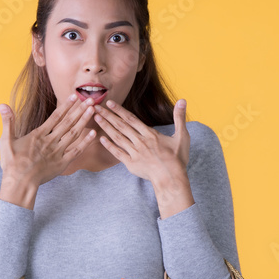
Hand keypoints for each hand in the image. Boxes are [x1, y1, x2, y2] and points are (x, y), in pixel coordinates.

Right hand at [0, 93, 96, 208]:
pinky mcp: (62, 163)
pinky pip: (76, 151)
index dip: (66, 106)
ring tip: (92, 110)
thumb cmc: (12, 163)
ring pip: (74, 134)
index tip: (74, 96)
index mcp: (38, 135)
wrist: (19, 183)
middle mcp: (50, 141)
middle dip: (79, 110)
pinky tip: (94, 133)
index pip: (55, 116)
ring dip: (84, 121)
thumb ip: (8, 122)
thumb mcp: (6, 140)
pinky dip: (86, 142)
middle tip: (90, 99)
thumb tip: (2, 105)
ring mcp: (57, 152)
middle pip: (68, 122)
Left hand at [93, 98, 193, 217]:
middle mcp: (140, 141)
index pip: (131, 119)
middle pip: (121, 126)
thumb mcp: (182, 136)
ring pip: (117, 137)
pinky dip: (109, 146)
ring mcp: (134, 153)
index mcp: (150, 134)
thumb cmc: (177, 158)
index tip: (109, 103)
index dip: (119, 110)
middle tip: (95, 107)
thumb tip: (183, 100)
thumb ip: (179, 118)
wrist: (171, 178)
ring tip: (96, 119)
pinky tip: (101, 139)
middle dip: (107, 115)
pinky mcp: (131, 164)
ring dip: (106, 127)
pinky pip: (118, 153)